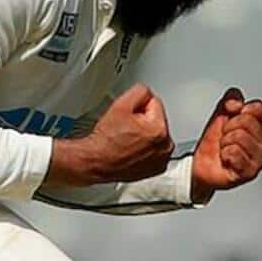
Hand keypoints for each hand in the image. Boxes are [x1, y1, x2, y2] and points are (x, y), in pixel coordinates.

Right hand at [48, 82, 173, 184]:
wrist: (96, 162)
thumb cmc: (106, 140)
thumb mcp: (121, 105)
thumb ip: (139, 91)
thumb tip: (147, 93)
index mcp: (159, 129)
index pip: (154, 103)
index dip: (137, 107)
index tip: (127, 118)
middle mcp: (165, 147)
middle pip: (156, 120)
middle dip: (143, 121)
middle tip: (125, 130)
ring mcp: (161, 160)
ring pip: (156, 135)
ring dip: (145, 135)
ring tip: (127, 140)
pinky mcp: (156, 169)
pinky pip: (155, 151)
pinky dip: (146, 150)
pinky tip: (132, 150)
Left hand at [191, 88, 261, 202]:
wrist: (203, 163)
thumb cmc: (217, 140)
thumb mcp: (223, 112)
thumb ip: (232, 98)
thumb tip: (236, 104)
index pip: (256, 108)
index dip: (237, 110)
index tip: (230, 119)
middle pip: (246, 121)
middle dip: (228, 127)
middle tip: (226, 138)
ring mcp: (261, 160)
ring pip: (238, 136)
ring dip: (225, 142)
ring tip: (226, 149)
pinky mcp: (250, 172)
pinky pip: (233, 152)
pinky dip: (224, 154)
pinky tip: (226, 160)